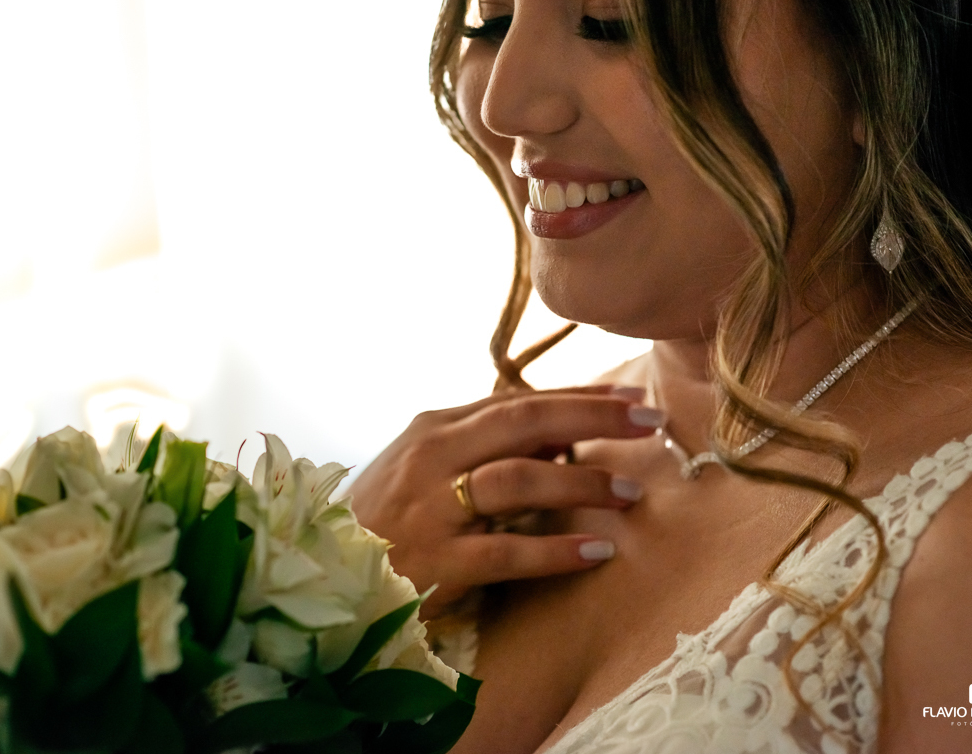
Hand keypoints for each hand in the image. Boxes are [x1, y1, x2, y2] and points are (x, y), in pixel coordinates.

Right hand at [347, 386, 663, 618]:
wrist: (320, 573)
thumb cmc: (385, 518)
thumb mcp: (427, 468)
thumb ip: (486, 446)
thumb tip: (564, 431)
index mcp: (435, 428)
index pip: (519, 401)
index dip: (581, 398)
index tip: (635, 400)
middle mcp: (432, 456)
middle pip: (525, 422)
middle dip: (595, 418)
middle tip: (651, 423)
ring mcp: (432, 508)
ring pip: (519, 480)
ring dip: (583, 484)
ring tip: (632, 494)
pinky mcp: (435, 561)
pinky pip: (507, 552)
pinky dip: (557, 551)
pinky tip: (597, 552)